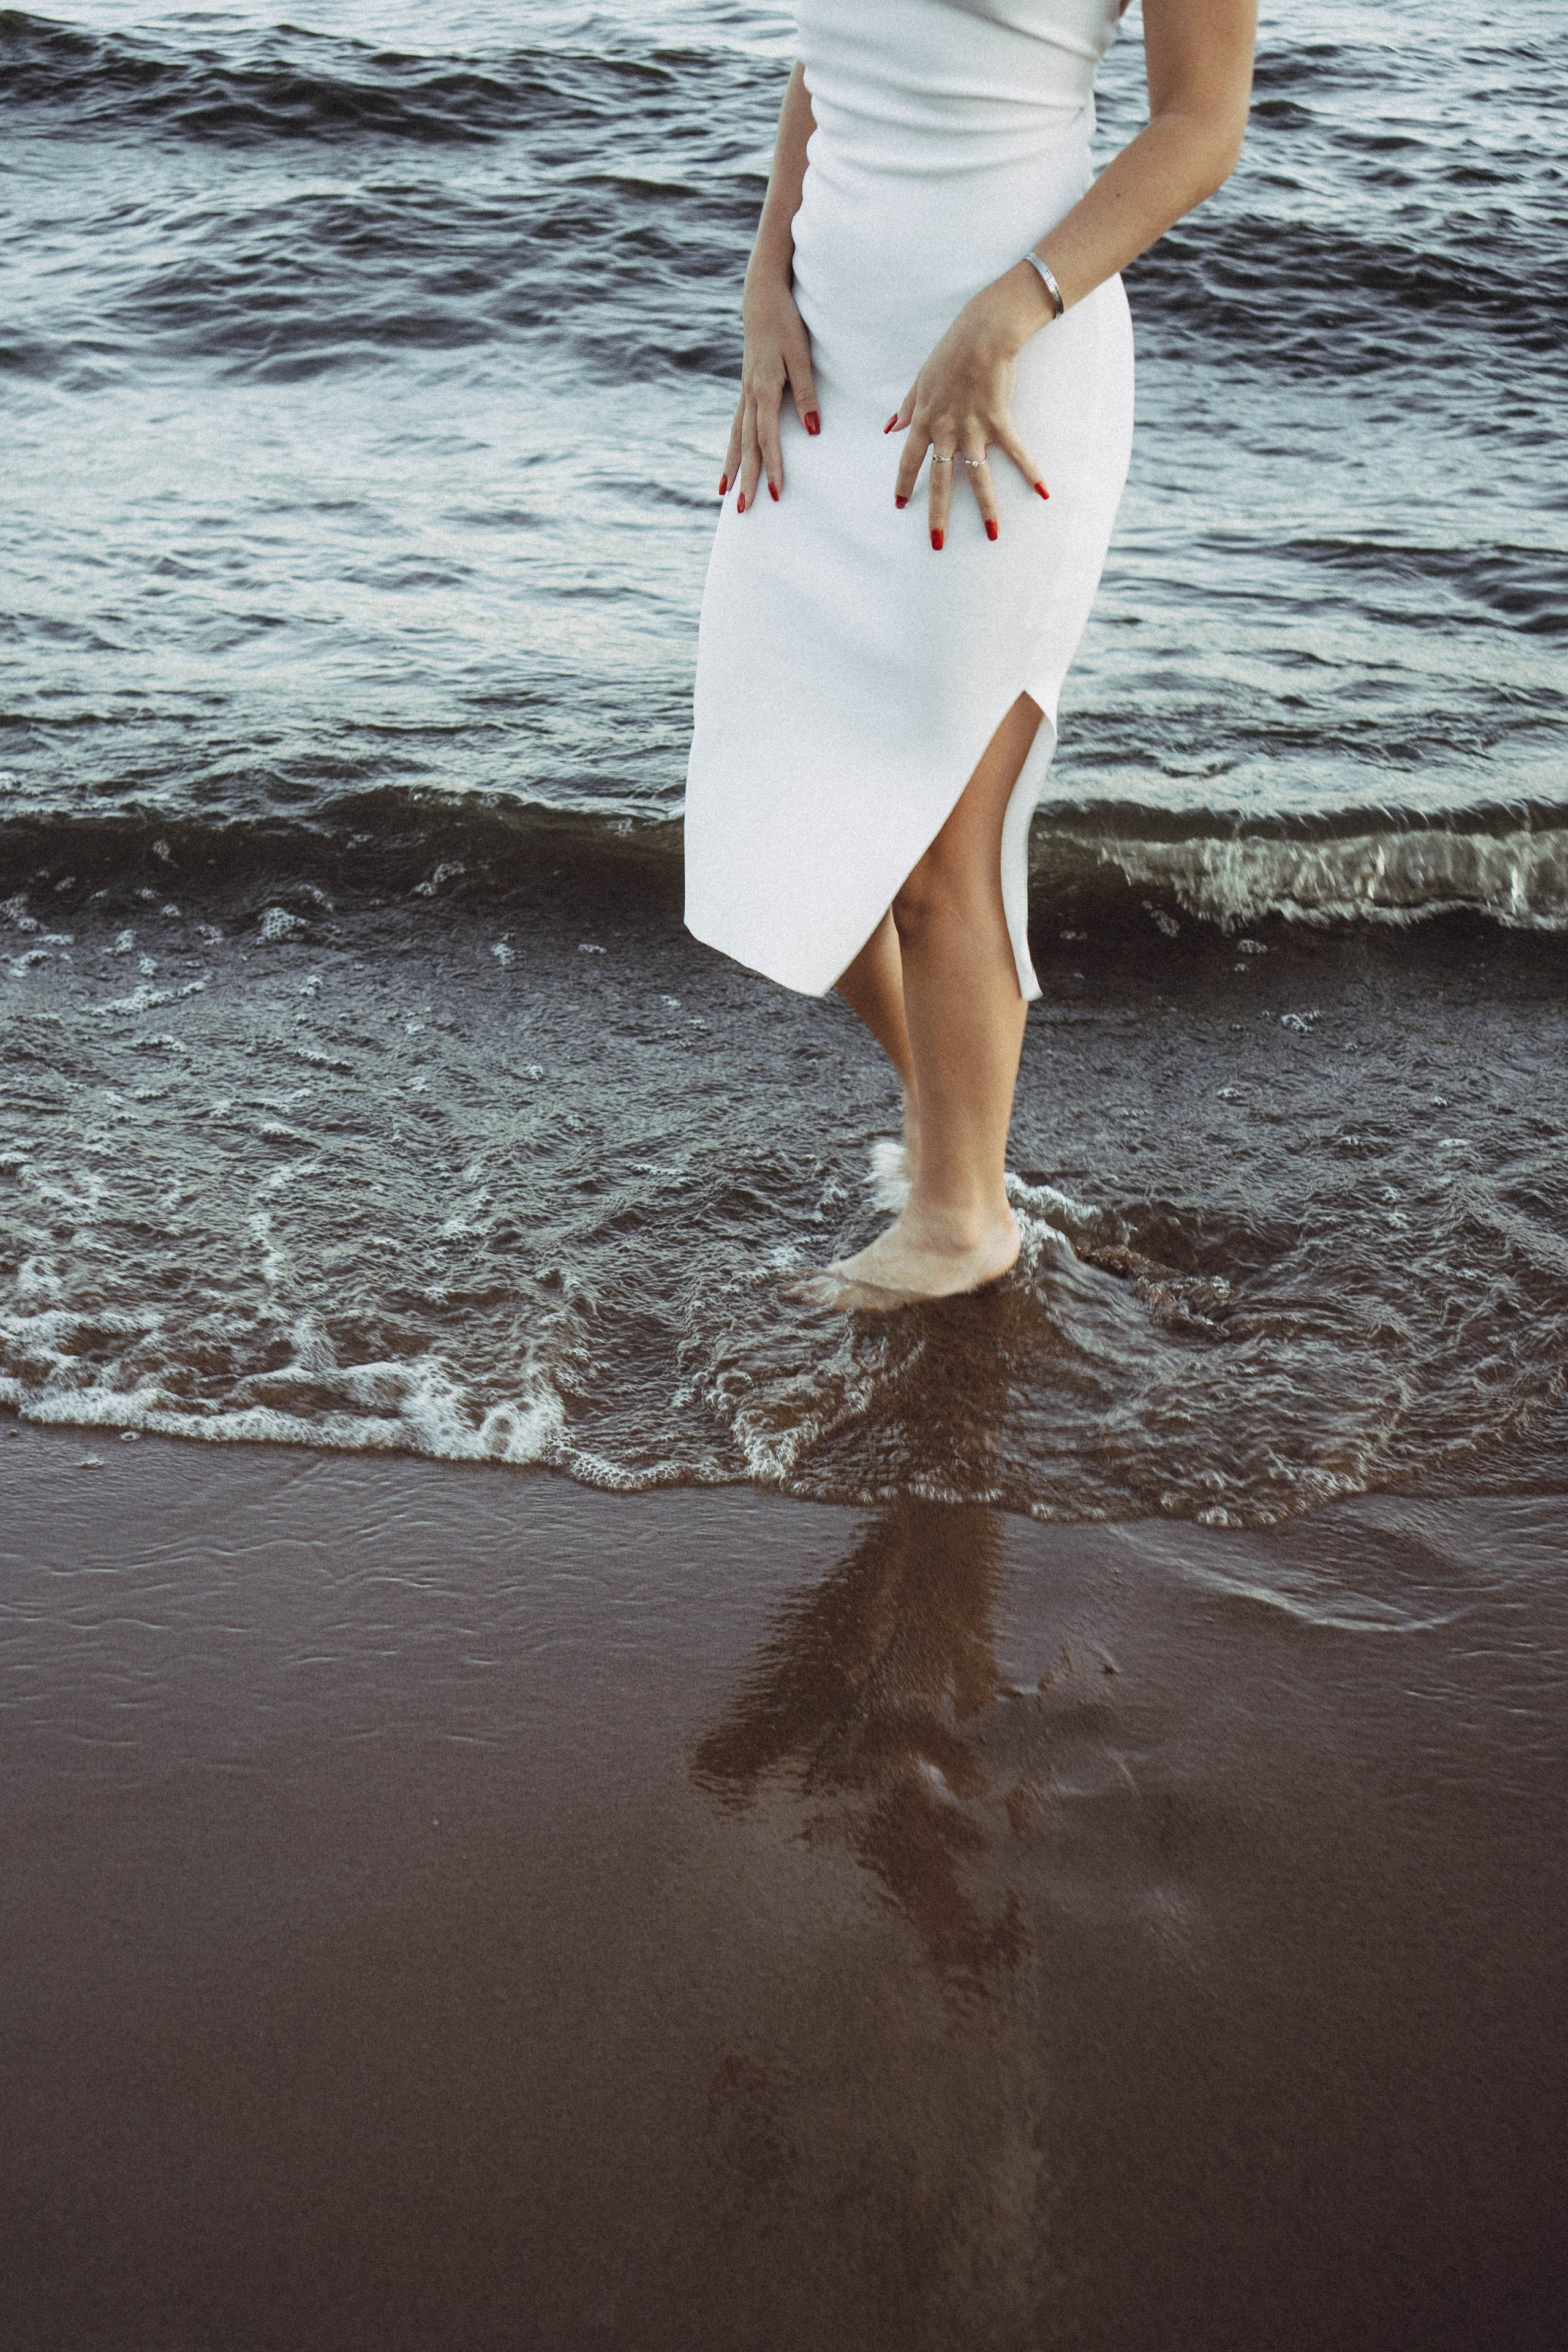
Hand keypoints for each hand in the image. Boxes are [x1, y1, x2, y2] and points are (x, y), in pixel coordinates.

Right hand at [723, 270, 820, 513]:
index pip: (768, 438)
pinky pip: (736, 425)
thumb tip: (812, 429)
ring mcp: (744, 392)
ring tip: (724, 493)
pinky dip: (732, 446)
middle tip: (744, 510)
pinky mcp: (746, 388)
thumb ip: (806, 393)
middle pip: (746, 445)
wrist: (762, 297)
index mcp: (763, 390)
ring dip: (732, 466)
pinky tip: (730, 461)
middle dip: (746, 479)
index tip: (776, 494)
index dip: (773, 467)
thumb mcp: (800, 356)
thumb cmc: (786, 323)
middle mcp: (749, 396)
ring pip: (736, 437)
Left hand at [888, 265, 1054, 547]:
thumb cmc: (951, 352)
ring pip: (977, 475)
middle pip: (940, 479)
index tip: (899, 505)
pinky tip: (1043, 492)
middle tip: (937, 544)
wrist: (984, 331)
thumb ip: (907, 407)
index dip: (903, 484)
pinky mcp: (999, 420)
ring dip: (986, 507)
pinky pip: (1016, 452)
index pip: (910, 460)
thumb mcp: (920, 379)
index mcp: (924, 419)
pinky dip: (1030, 471)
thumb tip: (888, 429)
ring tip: (992, 535)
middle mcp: (946, 429)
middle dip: (938, 514)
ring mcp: (973, 426)